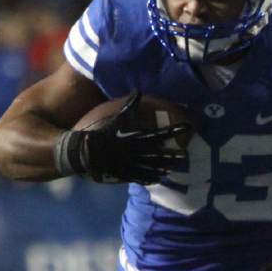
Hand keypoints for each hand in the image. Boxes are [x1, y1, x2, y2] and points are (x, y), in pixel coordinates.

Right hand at [55, 91, 188, 183]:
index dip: (172, 132)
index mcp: (135, 138)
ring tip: (173, 168)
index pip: (159, 135)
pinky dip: (150, 178)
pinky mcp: (125, 174)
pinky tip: (158, 179)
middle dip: (171, 155)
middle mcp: (136, 152)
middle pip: (158, 154)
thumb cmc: (102, 132)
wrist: (87, 152)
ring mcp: (131, 164)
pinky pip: (140, 177)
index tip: (184, 129)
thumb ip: (129, 106)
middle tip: (184, 156)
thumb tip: (138, 91)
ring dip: (163, 168)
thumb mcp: (115, 117)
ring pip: (152, 167)